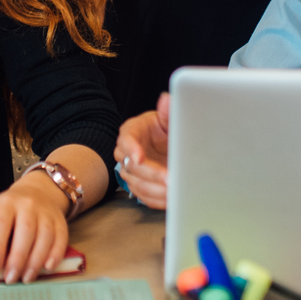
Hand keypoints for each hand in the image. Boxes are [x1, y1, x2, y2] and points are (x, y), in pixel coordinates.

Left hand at [0, 175, 71, 282]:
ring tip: (26, 278)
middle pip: (26, 231)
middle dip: (18, 258)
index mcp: (6, 204)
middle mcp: (28, 206)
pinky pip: (61, 239)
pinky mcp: (61, 222)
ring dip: (36, 260)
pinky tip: (47, 268)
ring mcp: (47, 213)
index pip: (1, 223)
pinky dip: (55, 254)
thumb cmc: (8, 210)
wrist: (38, 192)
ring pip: (45, 236)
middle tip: (10, 278)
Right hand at [113, 93, 170, 208]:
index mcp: (131, 132)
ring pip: (137, 185)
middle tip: (169, 179)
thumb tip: (167, 99)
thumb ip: (168, 110)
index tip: (140, 158)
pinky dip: (157, 200)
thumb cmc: (163, 128)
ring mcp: (131, 172)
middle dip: (151, 174)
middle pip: (132, 167)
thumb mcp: (167, 117)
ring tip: (174, 192)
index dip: (132, 149)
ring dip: (156, 190)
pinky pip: (144, 197)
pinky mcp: (139, 186)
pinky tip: (172, 200)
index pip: (126, 141)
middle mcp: (126, 153)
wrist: (165, 143)